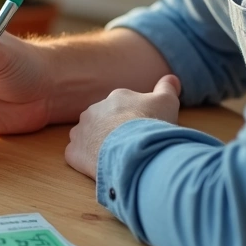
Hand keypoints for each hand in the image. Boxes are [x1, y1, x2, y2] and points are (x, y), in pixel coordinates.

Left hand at [66, 75, 180, 178]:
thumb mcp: (166, 102)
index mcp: (116, 98)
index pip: (124, 106)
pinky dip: (86, 160)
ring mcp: (81, 131)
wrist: (133, 150)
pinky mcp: (73, 152)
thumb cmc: (151, 124)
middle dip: (114, 130)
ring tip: (114, 156)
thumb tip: (172, 79)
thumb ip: (167, 88)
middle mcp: (93, 111)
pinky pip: (77, 154)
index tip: (142, 129)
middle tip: (129, 145)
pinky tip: (101, 166)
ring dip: (97, 143)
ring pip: (87, 135)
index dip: (134, 119)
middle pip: (104, 120)